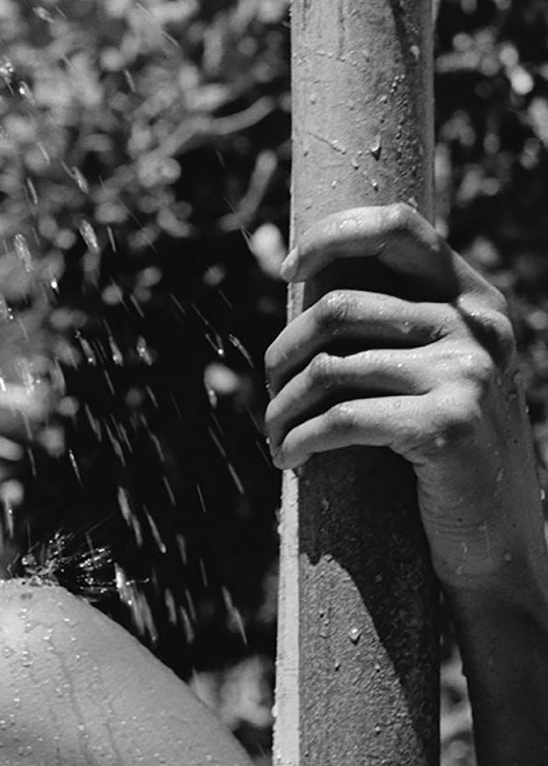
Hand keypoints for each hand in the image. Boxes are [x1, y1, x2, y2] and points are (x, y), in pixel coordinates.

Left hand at [264, 203, 546, 591]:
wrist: (495, 537)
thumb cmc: (448, 458)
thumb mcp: (437, 378)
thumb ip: (399, 331)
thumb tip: (307, 294)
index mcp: (476, 300)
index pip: (398, 228)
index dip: (330, 237)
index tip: (285, 272)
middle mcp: (477, 326)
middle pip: (340, 305)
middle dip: (284, 353)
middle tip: (271, 392)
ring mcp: (466, 373)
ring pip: (329, 367)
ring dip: (282, 408)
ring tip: (275, 436)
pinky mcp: (446, 425)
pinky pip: (340, 419)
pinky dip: (299, 441)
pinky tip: (288, 460)